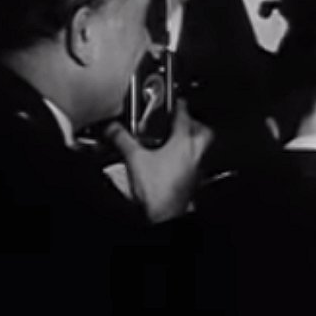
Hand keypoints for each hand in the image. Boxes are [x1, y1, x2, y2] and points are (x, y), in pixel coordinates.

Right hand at [104, 101, 211, 222]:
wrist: (166, 214)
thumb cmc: (158, 190)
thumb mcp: (134, 159)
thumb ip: (123, 140)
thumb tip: (112, 128)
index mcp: (183, 142)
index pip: (184, 116)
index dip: (180, 106)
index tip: (177, 101)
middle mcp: (195, 153)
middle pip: (203, 131)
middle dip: (194, 123)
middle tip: (184, 120)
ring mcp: (197, 168)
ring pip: (202, 148)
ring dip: (193, 141)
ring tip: (180, 139)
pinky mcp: (195, 181)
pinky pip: (197, 163)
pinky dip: (189, 159)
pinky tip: (176, 163)